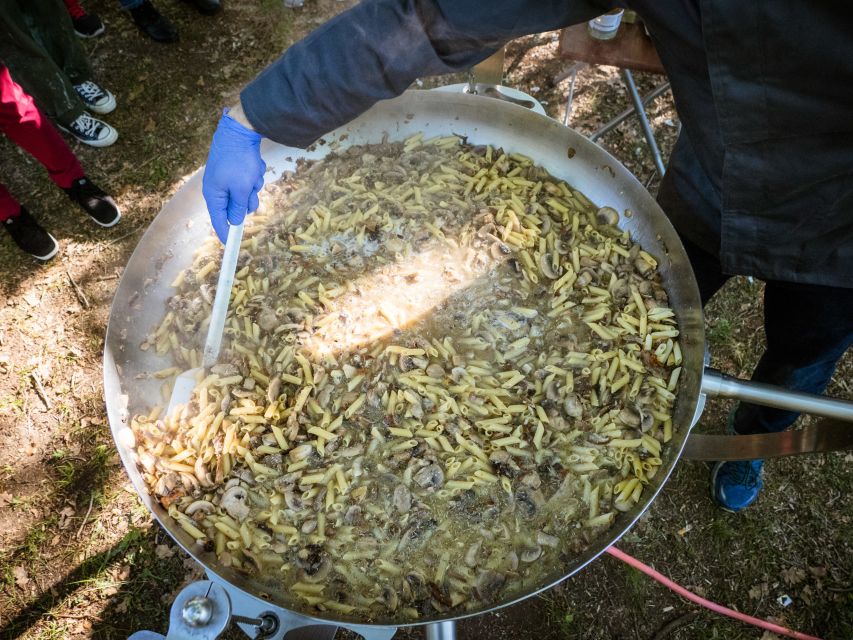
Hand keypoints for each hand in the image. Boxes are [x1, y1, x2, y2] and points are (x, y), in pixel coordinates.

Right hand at [202, 108, 265, 242]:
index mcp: (214, 194)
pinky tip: (254, 166)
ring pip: (245, 194)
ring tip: (253, 173)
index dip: (226, 233)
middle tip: (250, 189)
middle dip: (247, 200)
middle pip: (236, 208)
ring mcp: (226, 179)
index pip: (218, 220)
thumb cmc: (238, 161)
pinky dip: (253, 176)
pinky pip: (248, 182)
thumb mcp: (241, 188)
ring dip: (253, 187)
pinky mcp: (235, 171)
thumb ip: (238, 207)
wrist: (240, 131)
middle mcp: (218, 188)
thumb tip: (235, 221)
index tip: (231, 245)